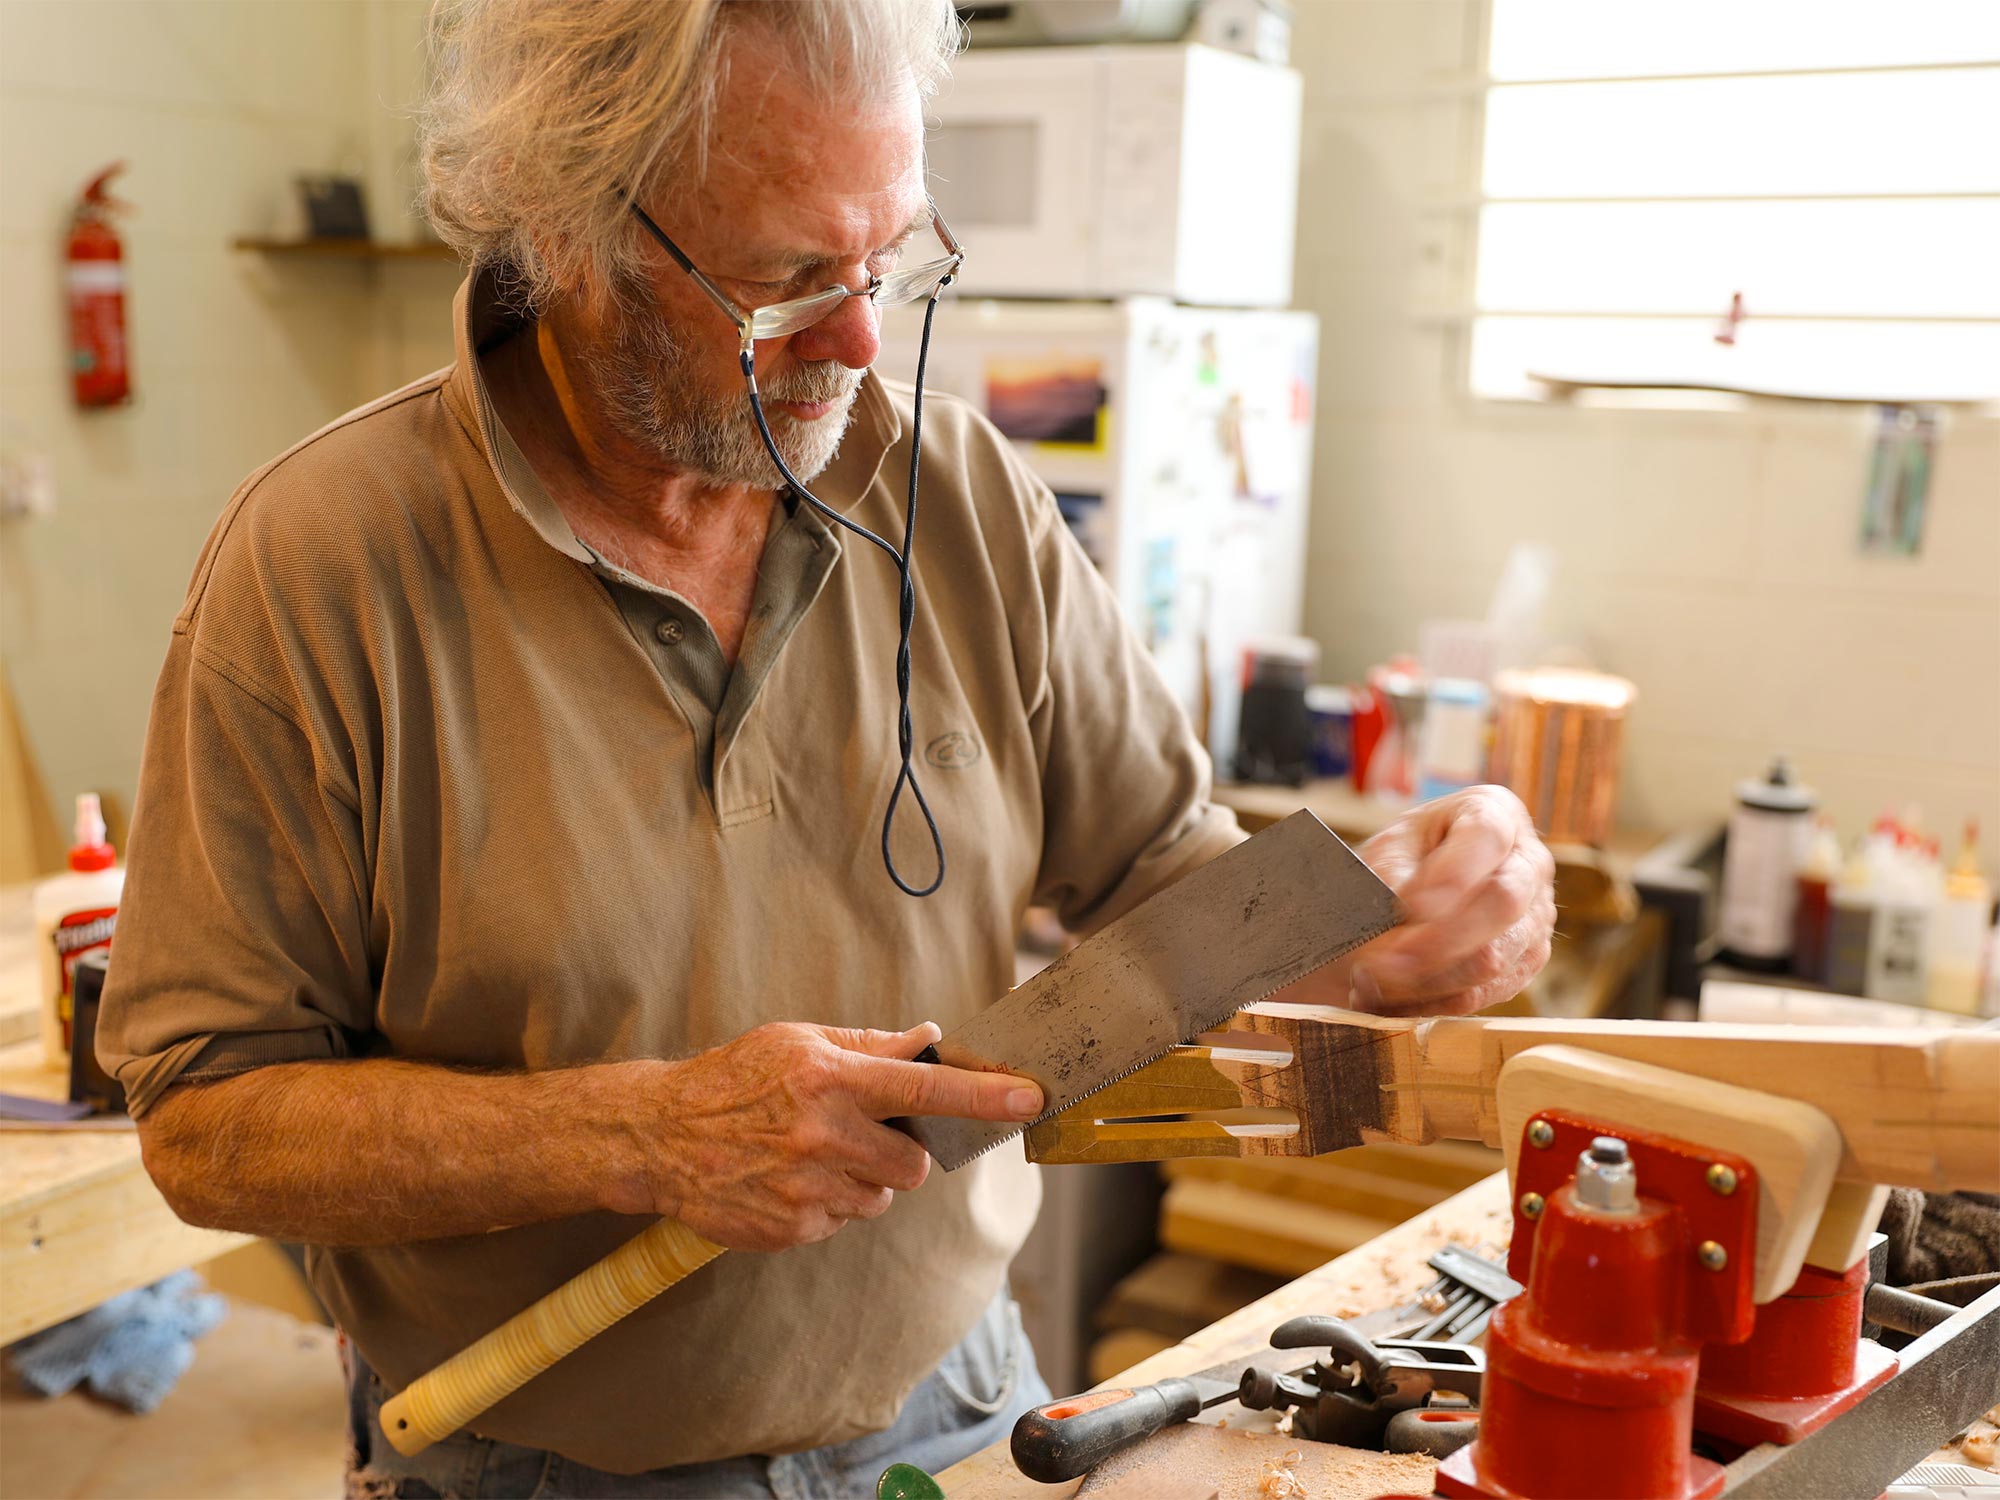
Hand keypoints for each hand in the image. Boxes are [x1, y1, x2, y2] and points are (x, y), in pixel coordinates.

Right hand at [627, 1021, 1041, 1252]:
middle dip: (899, 1155)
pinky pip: (842, 1221)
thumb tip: (931, 1040)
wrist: (659, 1137)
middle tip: (857, 1134)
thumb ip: (870, 1047)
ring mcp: (807, 1188)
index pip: (924, 1088)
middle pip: (913, 1165)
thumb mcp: (798, 1043)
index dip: (982, 1095)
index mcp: (830, 1079)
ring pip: (880, 1198)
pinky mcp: (792, 1228)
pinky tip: (787, 1180)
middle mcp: (823, 1135)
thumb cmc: (734, 1080)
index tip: (1031, 1097)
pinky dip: (828, 1204)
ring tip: (810, 1155)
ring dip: (861, 1181)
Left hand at [1342, 785, 1554, 1015]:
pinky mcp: (1527, 962)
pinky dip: (1432, 1003)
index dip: (1450, 875)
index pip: (1486, 837)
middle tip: (1380, 962)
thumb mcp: (1388, 852)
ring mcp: (1537, 915)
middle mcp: (1529, 861)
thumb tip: (1402, 927)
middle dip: (1437, 940)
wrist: (1412, 894)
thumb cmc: (1402, 860)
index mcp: (1495, 812)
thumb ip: (1393, 880)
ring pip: (1494, 959)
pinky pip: (1485, 994)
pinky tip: (1391, 999)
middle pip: (1503, 902)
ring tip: (1369, 981)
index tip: (1407, 907)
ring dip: (1426, 979)